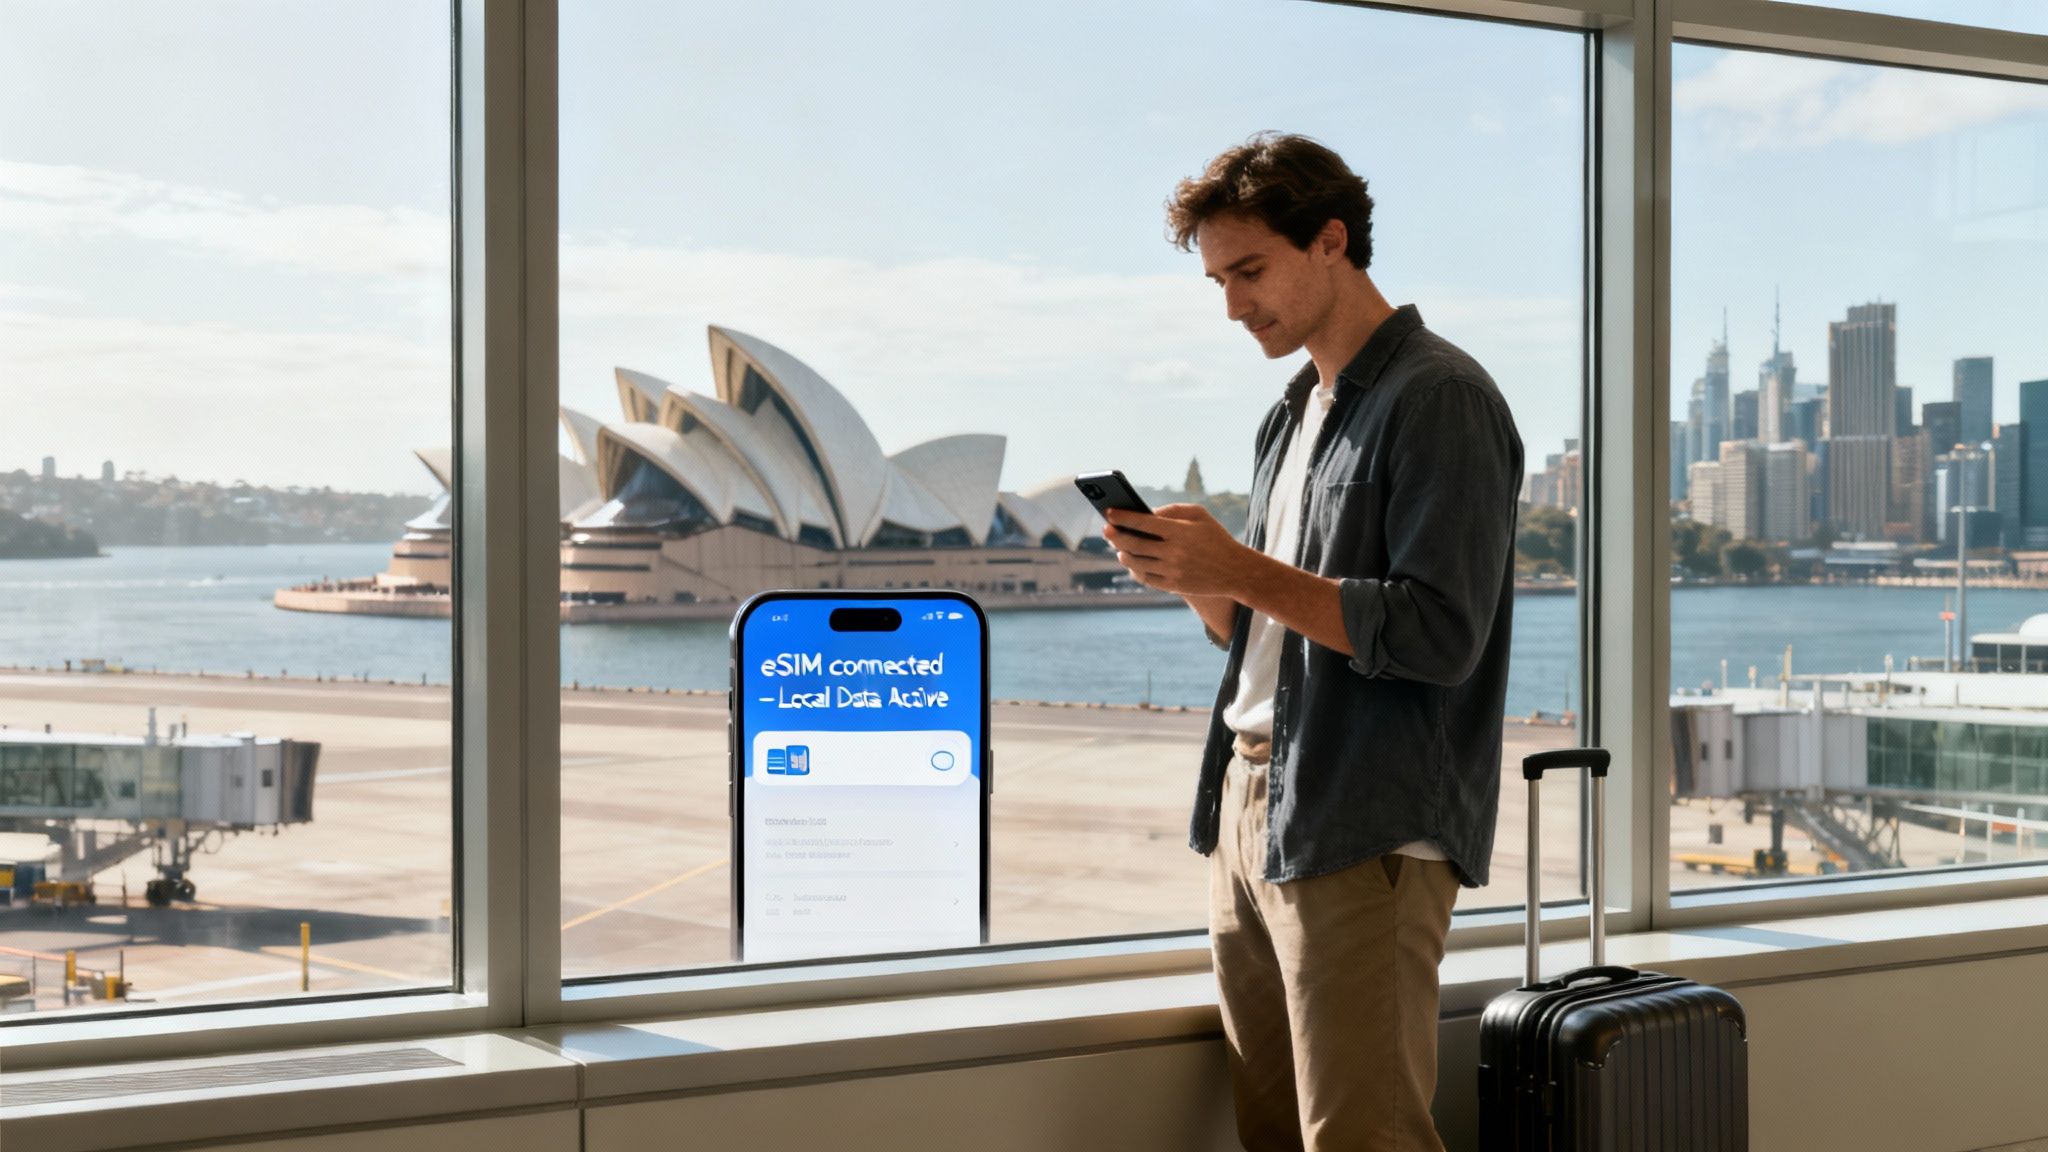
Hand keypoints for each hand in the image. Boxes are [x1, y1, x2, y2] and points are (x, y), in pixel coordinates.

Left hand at [1100, 503, 1253, 596]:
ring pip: (1136, 563)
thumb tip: (1146, 513)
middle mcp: (1174, 552)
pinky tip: (1133, 562)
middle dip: (1115, 536)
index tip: (1109, 513)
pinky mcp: (1173, 586)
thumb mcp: (1200, 516)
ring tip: (1119, 547)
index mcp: (1180, 531)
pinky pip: (1146, 578)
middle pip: (1134, 544)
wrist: (1235, 571)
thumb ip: (1173, 510)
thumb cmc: (1216, 538)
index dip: (1123, 517)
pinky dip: (1135, 569)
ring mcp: (1172, 571)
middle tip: (1106, 530)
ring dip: (1123, 553)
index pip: (1143, 523)